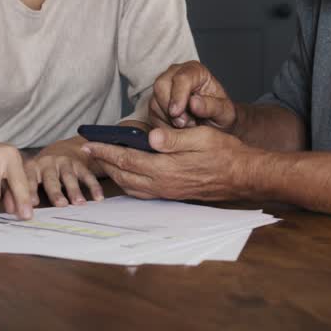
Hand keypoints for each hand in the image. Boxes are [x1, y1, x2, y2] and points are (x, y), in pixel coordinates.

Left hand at [27, 137, 104, 207]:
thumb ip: (23, 191)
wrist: (62, 150)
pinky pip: (87, 174)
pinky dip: (93, 186)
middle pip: (51, 178)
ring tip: (79, 203)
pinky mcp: (79, 163)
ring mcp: (65, 162)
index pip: (30, 179)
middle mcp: (48, 162)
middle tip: (60, 205)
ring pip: (69, 176)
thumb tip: (14, 212)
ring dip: (74, 190)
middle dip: (55, 192)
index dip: (31, 190)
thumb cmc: (41, 171)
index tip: (32, 204)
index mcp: (32, 167)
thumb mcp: (30, 175)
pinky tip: (98, 198)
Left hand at [83, 125, 254, 201]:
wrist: (241, 176)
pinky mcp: (172, 194)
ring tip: (104, 160)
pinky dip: (128, 181)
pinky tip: (127, 172)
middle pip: (123, 173)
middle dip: (104, 162)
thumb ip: (173, 138)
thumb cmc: (224, 153)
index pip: (127, 158)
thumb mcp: (200, 136)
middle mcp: (162, 183)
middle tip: (89, 150)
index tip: (89, 144)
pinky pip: (141, 191)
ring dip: (114, 172)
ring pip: (130, 185)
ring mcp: (167, 191)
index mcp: (166, 168)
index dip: (105, 151)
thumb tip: (151, 137)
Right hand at [149, 61, 237, 132]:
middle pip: (161, 86)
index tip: (177, 113)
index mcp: (195, 70)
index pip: (181, 78)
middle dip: (170, 108)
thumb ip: (212, 106)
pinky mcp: (155, 103)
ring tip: (187, 126)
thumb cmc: (220, 114)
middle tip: (185, 124)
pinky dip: (164, 126)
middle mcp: (175, 74)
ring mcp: (163, 88)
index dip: (178, 95)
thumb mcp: (225, 112)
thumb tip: (194, 103)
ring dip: (168, 119)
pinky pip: (152, 115)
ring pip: (154, 102)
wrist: (213, 125)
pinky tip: (179, 129)